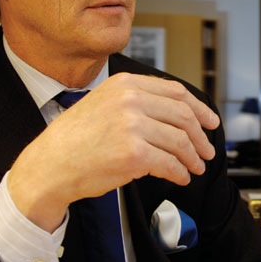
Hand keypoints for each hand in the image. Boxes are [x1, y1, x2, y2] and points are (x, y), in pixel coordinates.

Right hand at [8, 73, 219, 230]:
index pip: (176, 92)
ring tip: (195, 167)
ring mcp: (132, 126)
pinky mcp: (134, 154)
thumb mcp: (104, 103)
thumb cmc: (75, 139)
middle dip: (201, 136)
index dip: (199, 108)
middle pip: (183, 116)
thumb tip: (176, 113)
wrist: (50, 165)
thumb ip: (137, 101)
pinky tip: (180, 177)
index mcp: (125, 84)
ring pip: (180, 141)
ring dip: (193, 157)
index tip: (210, 121)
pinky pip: (170, 163)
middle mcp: (130, 100)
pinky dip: (180, 172)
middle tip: (206, 151)